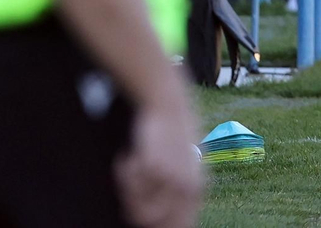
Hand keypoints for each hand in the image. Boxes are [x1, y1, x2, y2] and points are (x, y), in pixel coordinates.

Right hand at [115, 97, 204, 227]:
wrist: (169, 104)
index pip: (181, 227)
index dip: (157, 226)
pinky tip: (127, 155)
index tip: (137, 213)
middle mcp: (188, 190)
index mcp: (197, 191)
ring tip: (129, 169)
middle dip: (134, 209)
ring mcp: (172, 180)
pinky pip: (129, 184)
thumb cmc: (172, 134)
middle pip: (154, 224)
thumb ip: (176, 192)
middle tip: (128, 191)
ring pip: (138, 210)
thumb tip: (157, 220)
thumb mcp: (184, 164)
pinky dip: (123, 171)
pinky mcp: (155, 167)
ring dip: (127, 191)